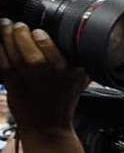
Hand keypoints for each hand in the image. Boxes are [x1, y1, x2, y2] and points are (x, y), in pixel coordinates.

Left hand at [0, 18, 87, 133]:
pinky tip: (0, 42)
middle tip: (18, 25)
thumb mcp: (81, 81)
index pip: (49, 44)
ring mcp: (27, 76)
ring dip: (6, 34)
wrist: (47, 126)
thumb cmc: (63, 102)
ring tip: (6, 26)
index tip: (37, 31)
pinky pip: (1, 58)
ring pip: (11, 48)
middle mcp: (47, 71)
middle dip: (20, 29)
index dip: (39, 33)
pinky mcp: (11, 81)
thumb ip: (84, 62)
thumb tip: (86, 44)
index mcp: (67, 69)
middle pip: (28, 42)